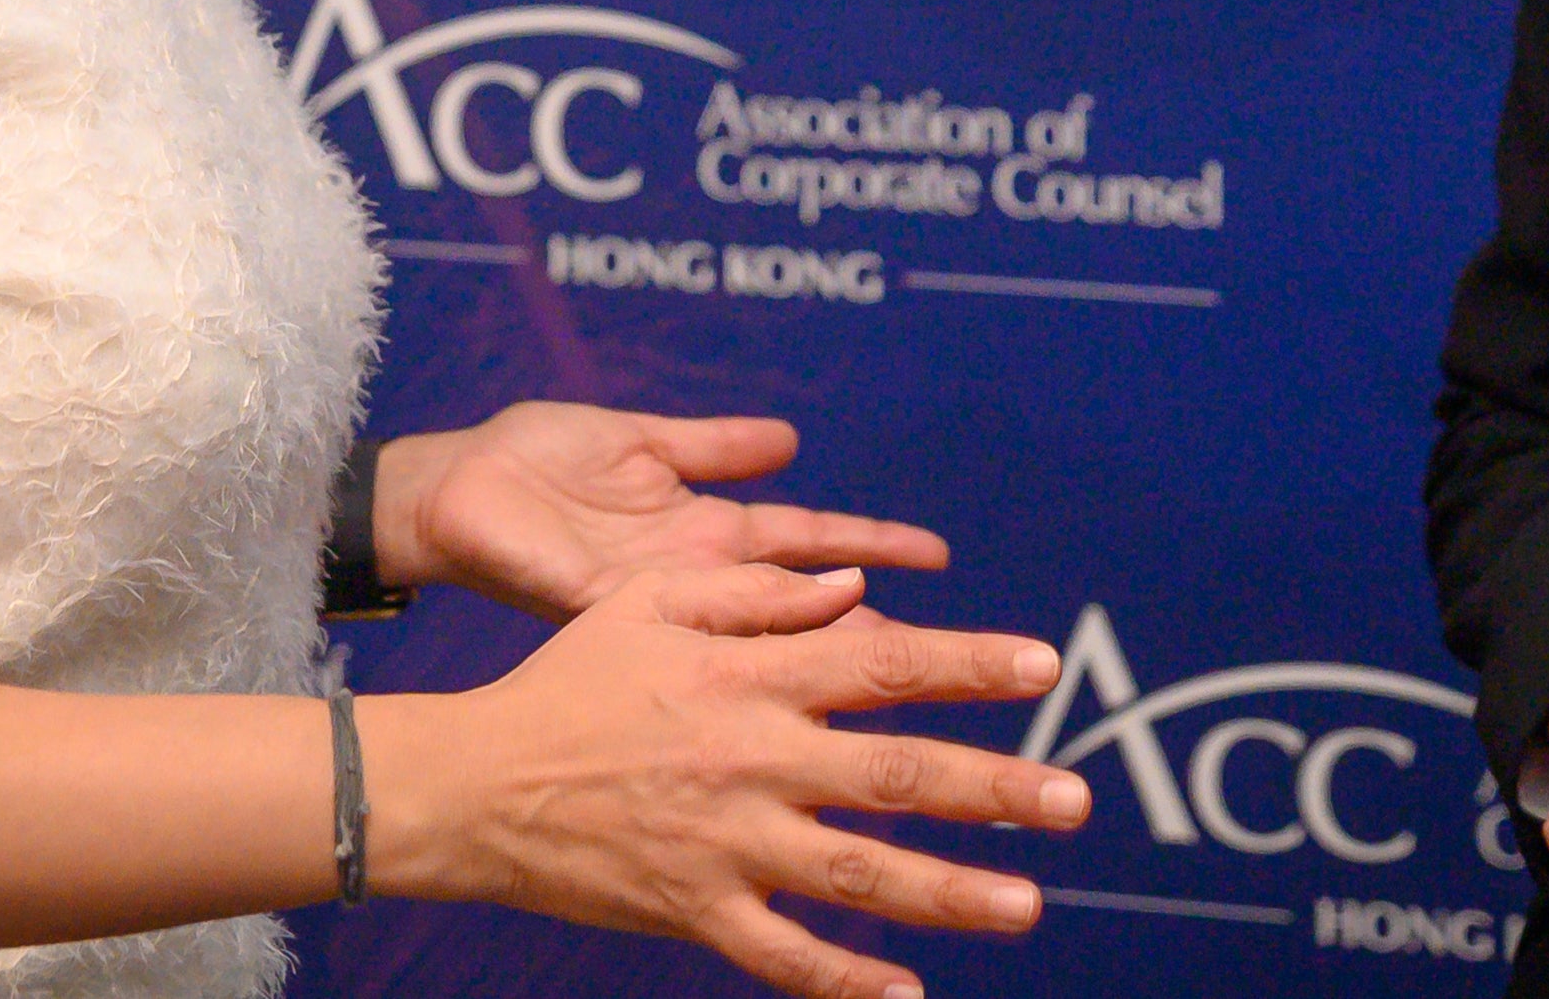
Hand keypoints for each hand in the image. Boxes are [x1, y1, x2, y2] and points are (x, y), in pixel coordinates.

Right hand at [372, 563, 1087, 998]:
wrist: (474, 786)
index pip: (883, 664)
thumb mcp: (651, 601)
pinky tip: (911, 998)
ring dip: (949, 892)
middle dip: (994, 788)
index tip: (1044, 666)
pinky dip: (847, 984)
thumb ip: (758, 595)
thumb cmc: (569, 680)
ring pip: (858, 874)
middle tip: (1074, 800)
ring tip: (1029, 903)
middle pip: (896, 774)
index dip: (967, 665)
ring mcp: (727, 843)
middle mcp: (753, 758)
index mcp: (749, 676)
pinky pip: (784, 959)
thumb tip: (854, 591)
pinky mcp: (696, 912)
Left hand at [377, 405, 952, 621]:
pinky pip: (684, 617)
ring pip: (754, 624)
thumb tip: (791, 438)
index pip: (808, 541)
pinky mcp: (608, 602)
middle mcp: (691, 574)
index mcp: (702, 532)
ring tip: (890, 658)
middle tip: (941, 645)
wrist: (448, 490)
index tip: (939, 555)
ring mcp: (655, 596)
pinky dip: (736, 623)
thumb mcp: (638, 439)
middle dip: (868, 616)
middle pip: (799, 598)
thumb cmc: (530, 461)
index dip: (872, 545)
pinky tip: (785, 625)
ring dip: (817, 640)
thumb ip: (711, 445)